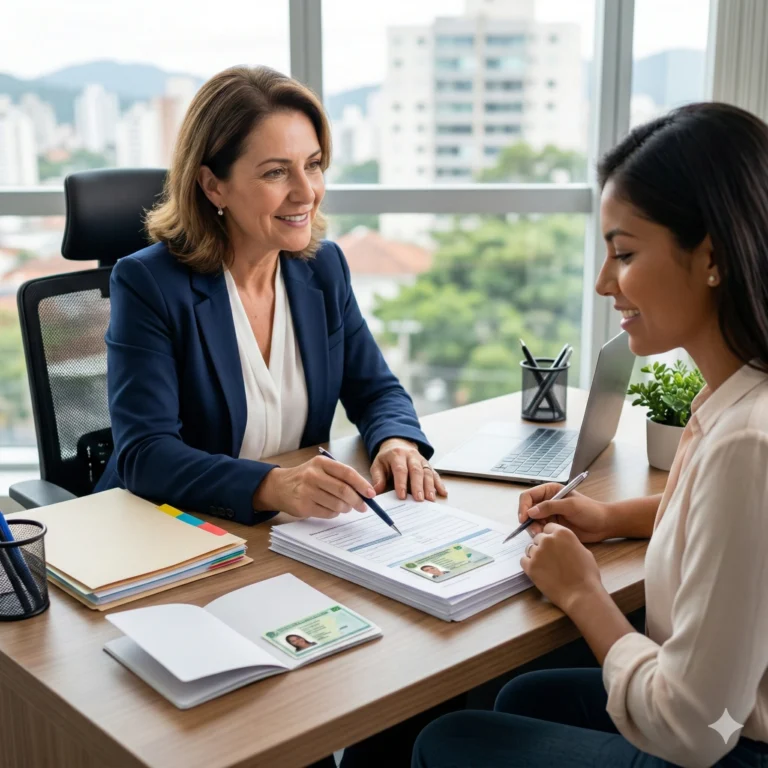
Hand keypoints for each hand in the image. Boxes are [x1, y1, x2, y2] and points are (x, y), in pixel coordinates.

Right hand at [254, 456, 373, 518]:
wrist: (279, 486)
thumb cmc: (306, 477)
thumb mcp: (321, 469)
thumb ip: (340, 477)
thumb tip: (364, 491)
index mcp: (321, 463)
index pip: (347, 473)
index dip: (361, 484)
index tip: (371, 494)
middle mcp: (313, 475)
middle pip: (343, 490)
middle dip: (357, 500)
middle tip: (363, 506)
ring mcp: (307, 491)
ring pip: (337, 504)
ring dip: (346, 508)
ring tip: (345, 507)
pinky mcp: (303, 506)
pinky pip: (328, 513)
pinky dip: (334, 513)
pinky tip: (331, 509)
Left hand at [370, 438, 447, 501]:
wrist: (398, 444)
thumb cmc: (387, 458)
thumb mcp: (378, 465)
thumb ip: (378, 478)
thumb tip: (375, 492)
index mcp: (397, 455)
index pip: (400, 469)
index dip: (401, 483)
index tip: (402, 496)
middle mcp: (411, 456)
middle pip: (416, 470)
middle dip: (418, 485)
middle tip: (419, 499)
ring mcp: (421, 460)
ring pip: (427, 472)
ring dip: (430, 486)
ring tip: (430, 499)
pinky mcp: (428, 465)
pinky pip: (435, 473)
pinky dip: (439, 483)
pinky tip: (443, 493)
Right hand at [518, 483, 613, 542]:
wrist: (603, 525)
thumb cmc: (590, 511)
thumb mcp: (571, 506)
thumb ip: (550, 507)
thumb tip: (531, 512)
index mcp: (550, 491)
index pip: (528, 496)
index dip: (523, 506)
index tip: (524, 518)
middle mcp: (546, 501)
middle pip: (527, 509)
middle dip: (527, 520)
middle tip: (534, 530)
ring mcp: (548, 514)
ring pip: (531, 521)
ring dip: (533, 528)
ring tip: (541, 534)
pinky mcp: (552, 526)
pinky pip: (538, 529)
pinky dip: (538, 533)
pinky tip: (545, 536)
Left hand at [521, 522, 602, 611]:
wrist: (581, 594)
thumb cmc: (586, 574)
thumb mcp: (583, 550)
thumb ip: (569, 542)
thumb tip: (562, 543)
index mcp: (562, 533)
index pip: (548, 527)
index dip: (551, 536)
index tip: (554, 545)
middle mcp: (547, 539)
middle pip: (538, 537)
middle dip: (543, 545)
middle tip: (551, 558)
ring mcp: (537, 552)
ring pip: (530, 548)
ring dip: (536, 555)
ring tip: (546, 566)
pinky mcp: (530, 566)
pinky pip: (524, 560)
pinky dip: (529, 565)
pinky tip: (539, 571)